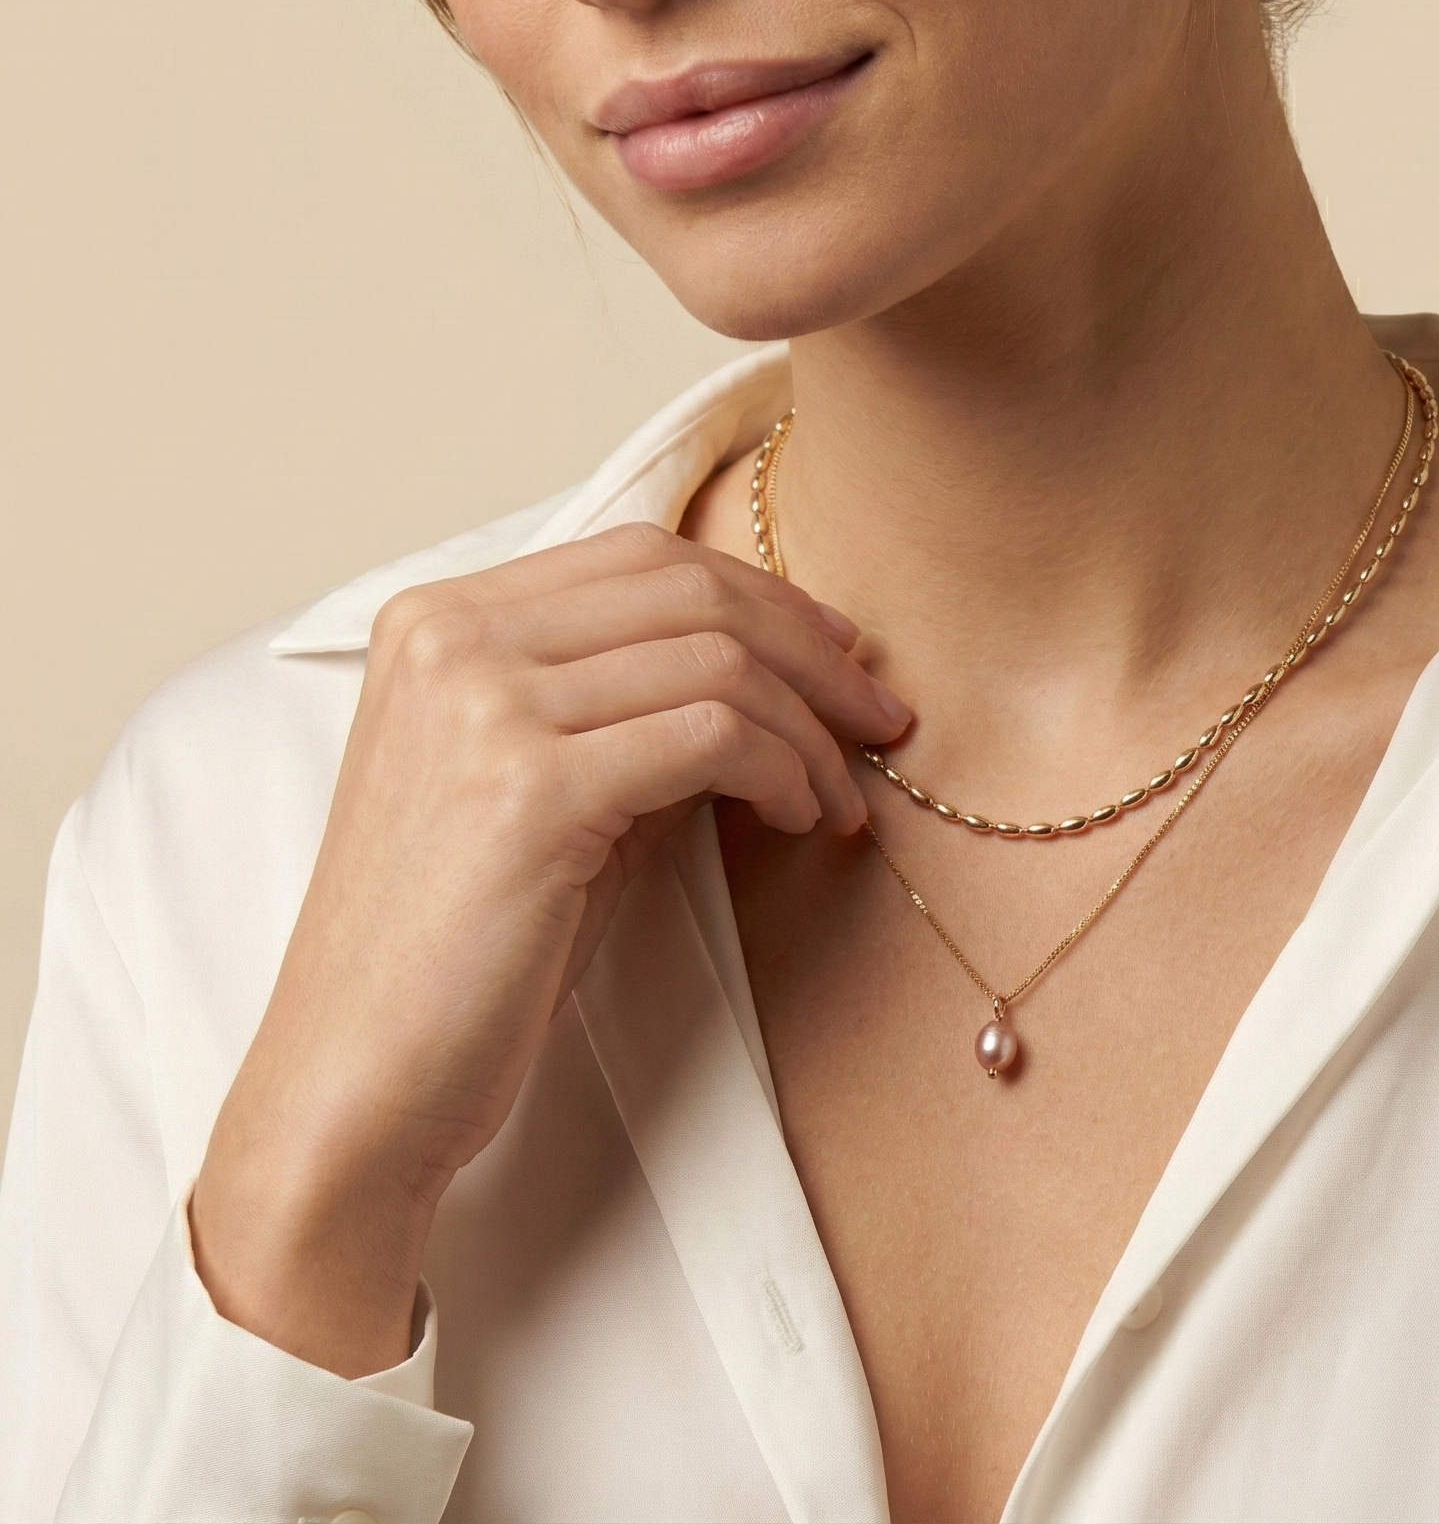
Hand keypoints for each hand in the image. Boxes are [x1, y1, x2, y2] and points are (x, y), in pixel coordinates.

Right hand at [190, 522, 906, 1375]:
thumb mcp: (540, 786)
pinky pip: (711, 735)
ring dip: (810, 727)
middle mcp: (451, 636)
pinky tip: (804, 818)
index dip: (763, 596)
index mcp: (438, 618)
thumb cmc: (459, 949)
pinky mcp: (527, 787)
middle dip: (811, 649)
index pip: (641, 558)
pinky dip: (783, 769)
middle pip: (688, 589)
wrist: (354, 1085)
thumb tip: (778, 669)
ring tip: (842, 796)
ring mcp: (482, 703)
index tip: (841, 655)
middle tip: (880, 715)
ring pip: (715, 660)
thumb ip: (627, 708)